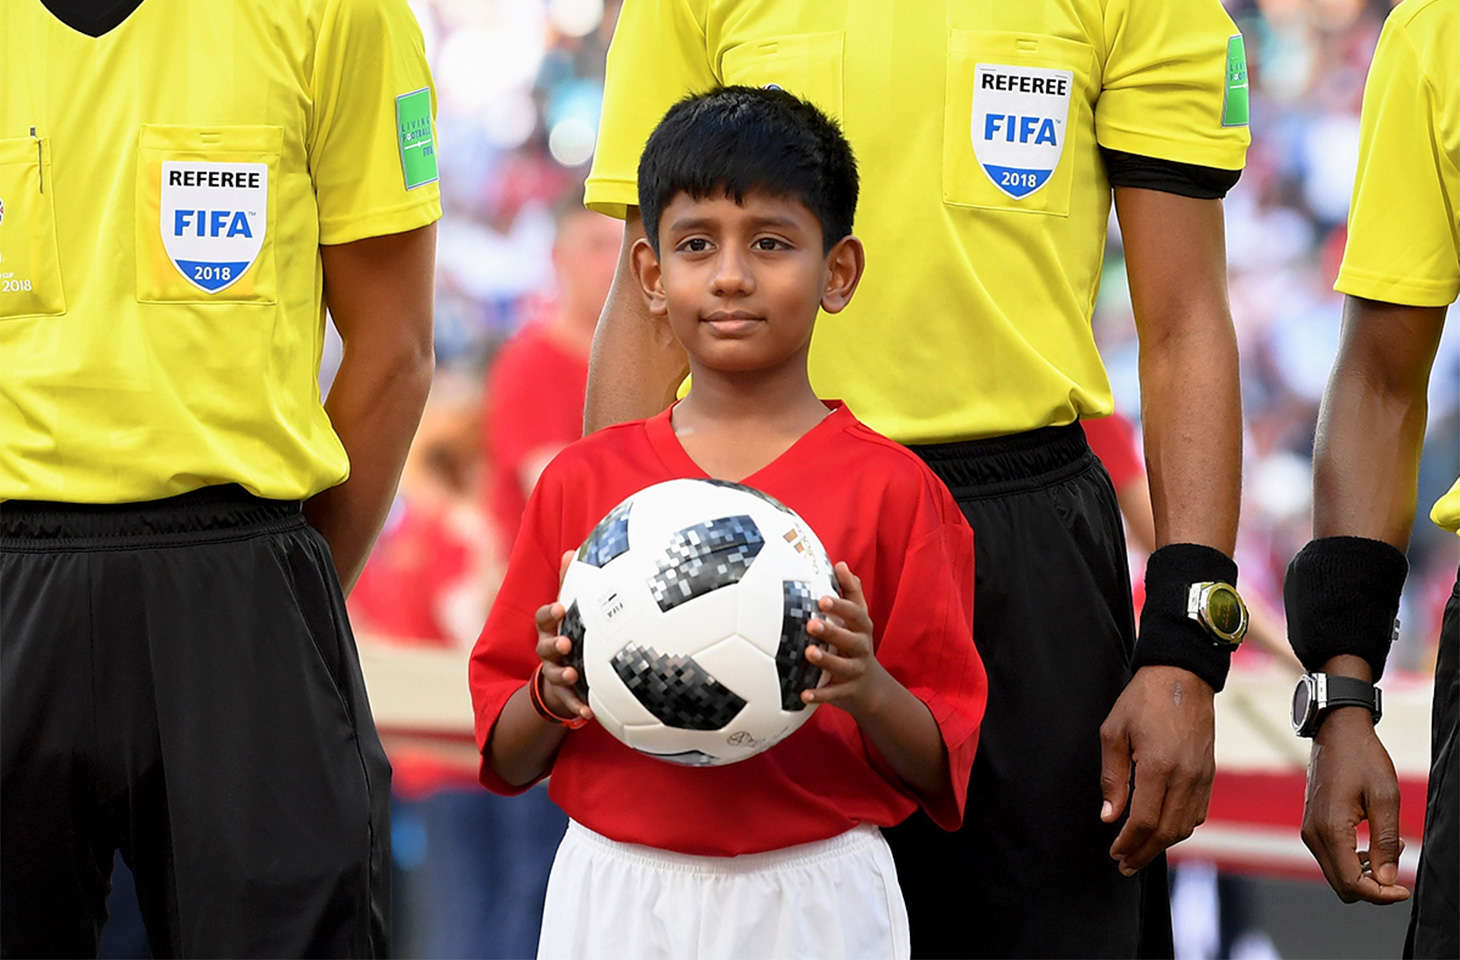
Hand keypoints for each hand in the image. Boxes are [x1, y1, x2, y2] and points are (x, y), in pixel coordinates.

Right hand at [533, 551, 592, 722]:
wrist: (560, 676)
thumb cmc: (568, 632)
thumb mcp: (567, 610)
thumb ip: (568, 584)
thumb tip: (572, 550)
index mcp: (550, 629)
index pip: (543, 618)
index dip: (550, 613)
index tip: (561, 607)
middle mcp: (547, 650)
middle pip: (544, 647)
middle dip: (553, 645)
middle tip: (566, 644)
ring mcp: (554, 672)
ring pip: (554, 673)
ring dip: (563, 674)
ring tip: (574, 674)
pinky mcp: (563, 694)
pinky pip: (569, 702)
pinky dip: (578, 706)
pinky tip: (590, 712)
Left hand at [802, 562, 890, 720]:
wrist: (870, 687)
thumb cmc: (856, 643)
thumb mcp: (858, 618)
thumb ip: (851, 591)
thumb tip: (840, 564)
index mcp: (862, 628)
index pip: (855, 614)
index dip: (840, 606)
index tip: (822, 598)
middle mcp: (862, 648)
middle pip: (850, 639)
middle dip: (832, 631)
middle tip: (811, 623)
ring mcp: (856, 671)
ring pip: (843, 666)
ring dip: (826, 660)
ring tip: (808, 653)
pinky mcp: (847, 691)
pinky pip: (833, 694)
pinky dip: (819, 695)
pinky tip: (803, 694)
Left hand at [1099, 665, 1214, 874]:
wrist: (1182, 675)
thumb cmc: (1142, 700)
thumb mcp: (1114, 732)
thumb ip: (1112, 777)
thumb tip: (1109, 816)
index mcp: (1159, 766)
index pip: (1146, 820)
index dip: (1129, 842)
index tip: (1115, 852)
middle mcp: (1186, 776)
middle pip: (1168, 831)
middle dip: (1144, 852)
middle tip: (1125, 864)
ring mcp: (1202, 776)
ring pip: (1186, 826)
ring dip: (1163, 845)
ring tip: (1140, 852)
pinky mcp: (1209, 773)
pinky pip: (1198, 812)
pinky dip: (1181, 828)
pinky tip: (1163, 831)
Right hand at [1301, 707, 1408, 903]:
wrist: (1336, 732)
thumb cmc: (1363, 759)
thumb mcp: (1385, 798)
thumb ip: (1385, 841)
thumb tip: (1386, 879)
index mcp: (1330, 829)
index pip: (1352, 882)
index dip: (1380, 895)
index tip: (1404, 889)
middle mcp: (1313, 834)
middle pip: (1341, 885)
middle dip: (1372, 888)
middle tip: (1399, 869)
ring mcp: (1309, 830)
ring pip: (1336, 874)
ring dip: (1364, 873)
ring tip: (1389, 849)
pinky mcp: (1311, 825)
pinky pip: (1331, 858)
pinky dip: (1353, 861)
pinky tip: (1372, 843)